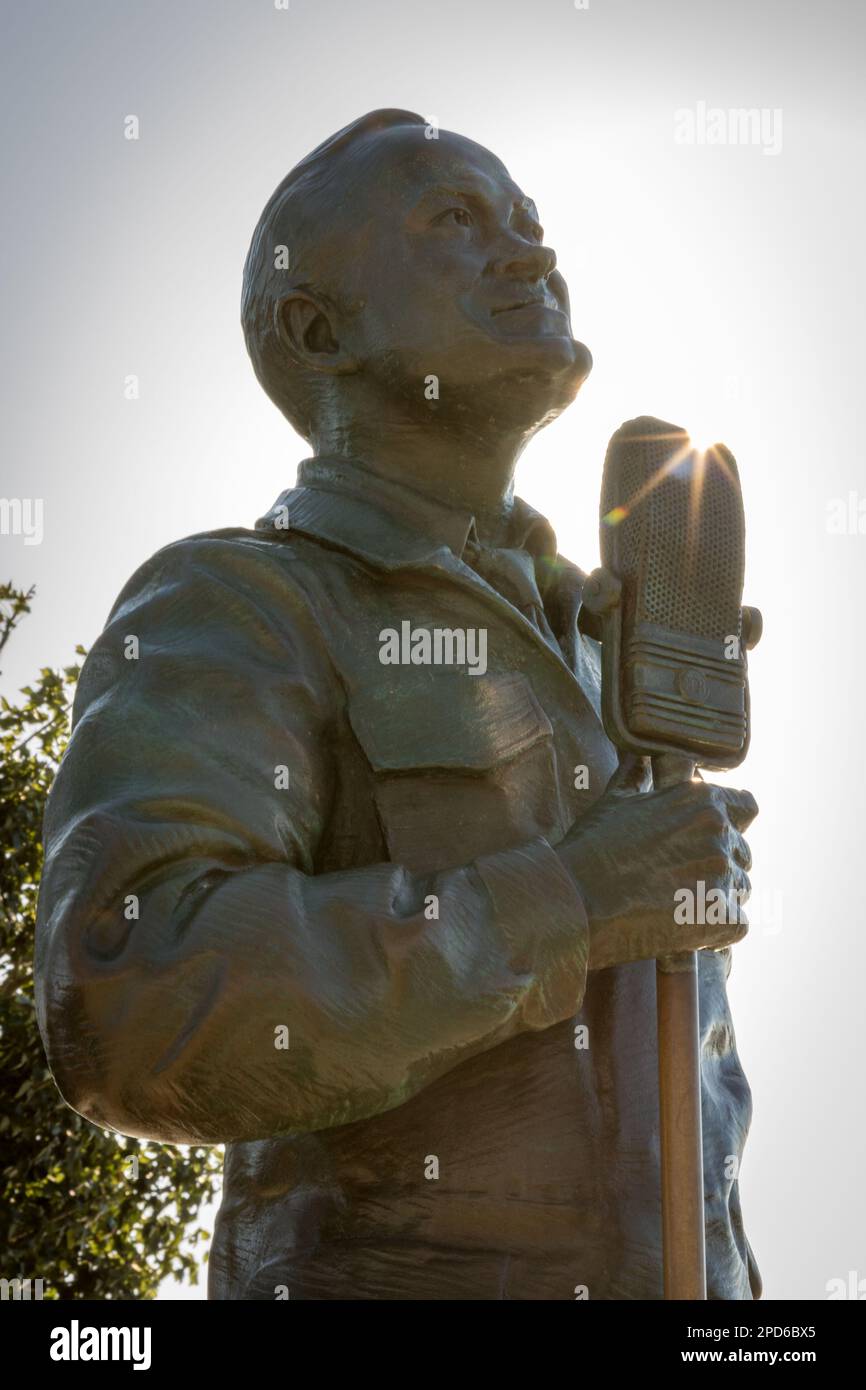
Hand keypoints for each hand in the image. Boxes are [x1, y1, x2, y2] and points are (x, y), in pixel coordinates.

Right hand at [556, 757, 757, 970]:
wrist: (575, 901)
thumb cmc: (591, 848)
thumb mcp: (613, 801)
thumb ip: (635, 774)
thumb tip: (637, 754)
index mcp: (701, 800)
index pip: (747, 807)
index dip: (731, 822)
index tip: (709, 838)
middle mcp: (719, 832)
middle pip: (742, 852)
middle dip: (719, 864)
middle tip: (679, 878)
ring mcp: (722, 875)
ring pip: (741, 888)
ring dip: (718, 896)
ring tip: (677, 904)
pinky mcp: (720, 918)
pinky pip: (737, 924)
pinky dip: (716, 929)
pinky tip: (684, 927)